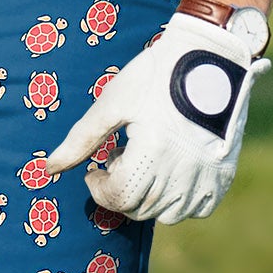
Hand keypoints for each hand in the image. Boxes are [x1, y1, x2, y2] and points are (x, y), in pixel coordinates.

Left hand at [47, 6, 271, 223]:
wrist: (211, 57)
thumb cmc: (155, 75)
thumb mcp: (113, 102)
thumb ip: (81, 139)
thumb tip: (49, 169)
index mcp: (152, 151)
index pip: (118, 196)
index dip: (99, 188)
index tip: (95, 169)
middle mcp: (182, 171)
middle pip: (139, 208)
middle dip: (119, 191)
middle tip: (118, 159)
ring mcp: (206, 176)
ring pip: (167, 214)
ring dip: (147, 198)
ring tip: (144, 163)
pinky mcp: (223, 175)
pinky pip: (198, 209)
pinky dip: (179, 201)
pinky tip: (170, 172)